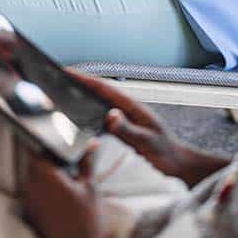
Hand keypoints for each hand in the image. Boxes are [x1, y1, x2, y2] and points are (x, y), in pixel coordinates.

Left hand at [22, 145, 105, 237]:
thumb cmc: (86, 221)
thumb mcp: (91, 187)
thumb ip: (87, 162)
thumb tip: (92, 143)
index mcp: (45, 175)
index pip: (40, 148)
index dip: (51, 143)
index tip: (62, 140)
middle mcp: (32, 186)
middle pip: (36, 162)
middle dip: (51, 160)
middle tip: (69, 163)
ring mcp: (29, 199)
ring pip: (34, 176)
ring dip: (48, 175)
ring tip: (68, 181)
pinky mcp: (30, 211)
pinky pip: (35, 191)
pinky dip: (45, 189)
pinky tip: (62, 196)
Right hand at [71, 72, 227, 187]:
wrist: (178, 166)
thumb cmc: (166, 154)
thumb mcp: (147, 142)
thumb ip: (128, 130)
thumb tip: (110, 115)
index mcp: (133, 107)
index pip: (105, 88)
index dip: (85, 79)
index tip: (67, 71)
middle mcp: (128, 109)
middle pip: (100, 91)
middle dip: (80, 83)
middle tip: (59, 78)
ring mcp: (126, 118)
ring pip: (100, 102)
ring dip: (84, 95)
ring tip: (64, 92)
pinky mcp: (124, 128)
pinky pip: (102, 116)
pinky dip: (89, 111)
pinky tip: (80, 115)